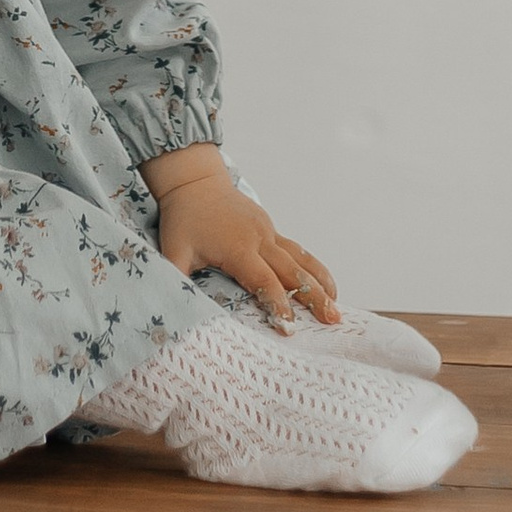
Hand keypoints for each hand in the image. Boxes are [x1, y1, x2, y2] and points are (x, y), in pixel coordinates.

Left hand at [142, 146, 340, 332]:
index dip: (278, 305)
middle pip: (293, 272)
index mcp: (238, 248)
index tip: (290, 329)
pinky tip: (324, 283)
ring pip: (301, 259)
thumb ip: (175, 279)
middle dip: (314, 297)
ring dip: (321, 282)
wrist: (194, 182)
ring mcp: (268, 232)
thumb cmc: (183, 219)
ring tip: (337, 305)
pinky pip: (297, 250)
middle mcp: (259, 239)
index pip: (265, 281)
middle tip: (333, 319)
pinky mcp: (270, 228)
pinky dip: (313, 267)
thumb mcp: (173, 251)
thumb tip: (173, 308)